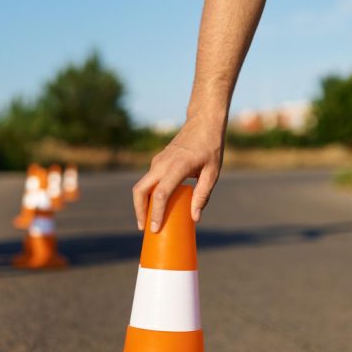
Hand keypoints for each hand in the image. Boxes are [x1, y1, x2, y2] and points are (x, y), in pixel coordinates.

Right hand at [132, 115, 224, 231]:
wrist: (202, 122)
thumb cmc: (211, 148)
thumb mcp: (212, 172)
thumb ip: (203, 195)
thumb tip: (195, 218)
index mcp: (177, 167)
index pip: (160, 193)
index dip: (156, 213)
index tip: (154, 228)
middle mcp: (162, 164)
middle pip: (140, 190)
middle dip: (139, 211)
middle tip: (144, 228)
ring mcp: (157, 162)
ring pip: (141, 185)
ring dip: (141, 204)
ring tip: (148, 220)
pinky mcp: (157, 161)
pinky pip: (148, 181)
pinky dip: (147, 195)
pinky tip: (155, 205)